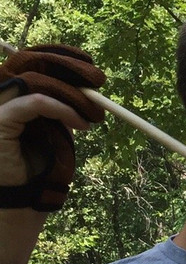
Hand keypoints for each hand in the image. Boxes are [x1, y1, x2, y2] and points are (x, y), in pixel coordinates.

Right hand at [0, 44, 105, 210]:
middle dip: (66, 66)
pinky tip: (81, 124)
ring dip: (70, 93)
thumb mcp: (54, 133)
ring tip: (94, 114)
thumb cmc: (39, 175)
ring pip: (31, 80)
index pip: (27, 62)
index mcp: (9, 98)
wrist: (23, 207)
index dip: (57, 56)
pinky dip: (61, 109)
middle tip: (98, 79)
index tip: (89, 66)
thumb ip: (59, 109)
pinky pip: (32, 103)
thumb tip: (84, 88)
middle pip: (27, 63)